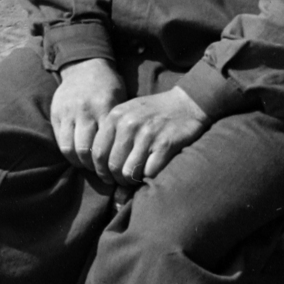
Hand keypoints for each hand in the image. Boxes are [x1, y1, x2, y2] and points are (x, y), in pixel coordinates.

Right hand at [50, 58, 125, 174]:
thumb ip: (119, 124)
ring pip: (71, 149)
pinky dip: (68, 153)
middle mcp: (85, 110)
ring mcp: (69, 112)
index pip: (107, 144)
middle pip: (87, 150)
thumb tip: (128, 154)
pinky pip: (60, 141)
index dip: (110, 162)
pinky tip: (77, 156)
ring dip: (80, 163)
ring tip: (89, 167)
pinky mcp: (56, 114)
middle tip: (102, 173)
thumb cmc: (109, 86)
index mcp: (105, 107)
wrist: (85, 66)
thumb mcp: (121, 100)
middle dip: (94, 167)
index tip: (116, 171)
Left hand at [91, 87, 210, 187]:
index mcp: (115, 117)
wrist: (186, 102)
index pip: (97, 153)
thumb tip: (101, 174)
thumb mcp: (128, 115)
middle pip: (112, 166)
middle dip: (118, 179)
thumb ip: (113, 139)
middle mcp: (128, 124)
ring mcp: (147, 134)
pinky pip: (149, 172)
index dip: (101, 170)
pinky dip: (150, 177)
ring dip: (133, 180)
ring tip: (138, 176)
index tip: (109, 176)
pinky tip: (153, 169)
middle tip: (126, 179)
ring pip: (129, 172)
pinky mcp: (165, 144)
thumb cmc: (154, 113)